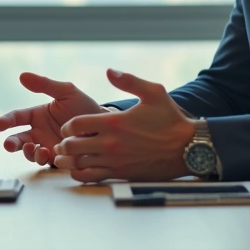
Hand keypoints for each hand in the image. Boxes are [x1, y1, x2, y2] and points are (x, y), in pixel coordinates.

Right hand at [0, 72, 103, 165]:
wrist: (105, 125)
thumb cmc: (85, 107)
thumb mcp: (66, 92)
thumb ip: (45, 85)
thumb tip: (22, 75)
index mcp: (38, 115)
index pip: (17, 117)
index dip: (6, 121)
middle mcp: (39, 132)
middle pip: (18, 139)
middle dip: (11, 143)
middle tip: (9, 144)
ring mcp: (47, 146)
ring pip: (29, 153)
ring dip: (28, 152)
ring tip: (34, 148)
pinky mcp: (58, 159)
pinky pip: (45, 162)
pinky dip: (43, 159)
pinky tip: (48, 152)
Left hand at [52, 69, 194, 182]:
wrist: (187, 148)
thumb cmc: (170, 120)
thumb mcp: (153, 92)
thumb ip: (129, 80)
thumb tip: (109, 71)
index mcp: (114, 122)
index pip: (76, 124)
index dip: (67, 125)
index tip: (69, 126)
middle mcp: (111, 143)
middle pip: (72, 145)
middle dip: (64, 143)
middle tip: (62, 142)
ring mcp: (115, 161)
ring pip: (79, 163)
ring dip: (68, 160)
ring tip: (63, 157)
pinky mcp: (121, 174)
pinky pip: (91, 177)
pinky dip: (80, 174)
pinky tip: (79, 169)